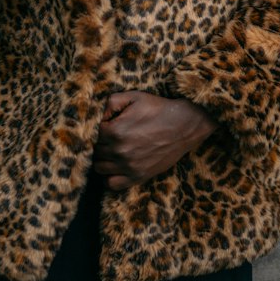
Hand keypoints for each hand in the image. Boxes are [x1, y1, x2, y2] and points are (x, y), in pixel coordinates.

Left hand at [93, 91, 216, 190]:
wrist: (183, 126)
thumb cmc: (158, 109)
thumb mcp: (134, 96)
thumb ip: (111, 103)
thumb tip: (102, 118)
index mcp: (115, 131)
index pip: (96, 133)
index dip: (105, 127)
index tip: (114, 124)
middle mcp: (119, 151)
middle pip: (97, 150)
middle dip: (103, 143)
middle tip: (115, 137)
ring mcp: (128, 166)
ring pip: (100, 168)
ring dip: (104, 159)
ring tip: (114, 151)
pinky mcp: (138, 176)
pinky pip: (112, 184)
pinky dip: (109, 177)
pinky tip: (116, 168)